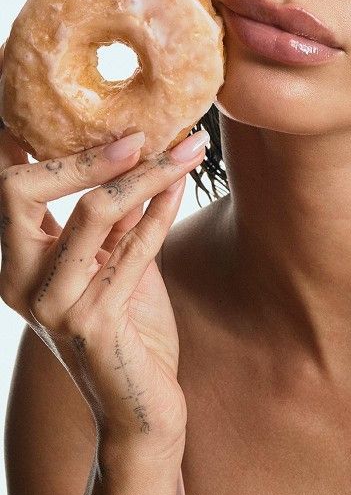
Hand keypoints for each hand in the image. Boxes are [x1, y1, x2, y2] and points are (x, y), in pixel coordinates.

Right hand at [0, 41, 207, 455]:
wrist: (139, 403)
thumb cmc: (127, 324)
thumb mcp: (112, 258)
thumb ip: (111, 213)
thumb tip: (135, 145)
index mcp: (14, 256)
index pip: (6, 183)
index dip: (16, 135)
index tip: (50, 91)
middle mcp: (16, 278)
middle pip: (20, 190)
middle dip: (84, 154)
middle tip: (141, 130)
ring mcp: (49, 304)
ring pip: (92, 213)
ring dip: (147, 175)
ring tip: (188, 147)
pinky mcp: (90, 325)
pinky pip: (133, 250)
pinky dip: (163, 212)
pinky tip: (184, 183)